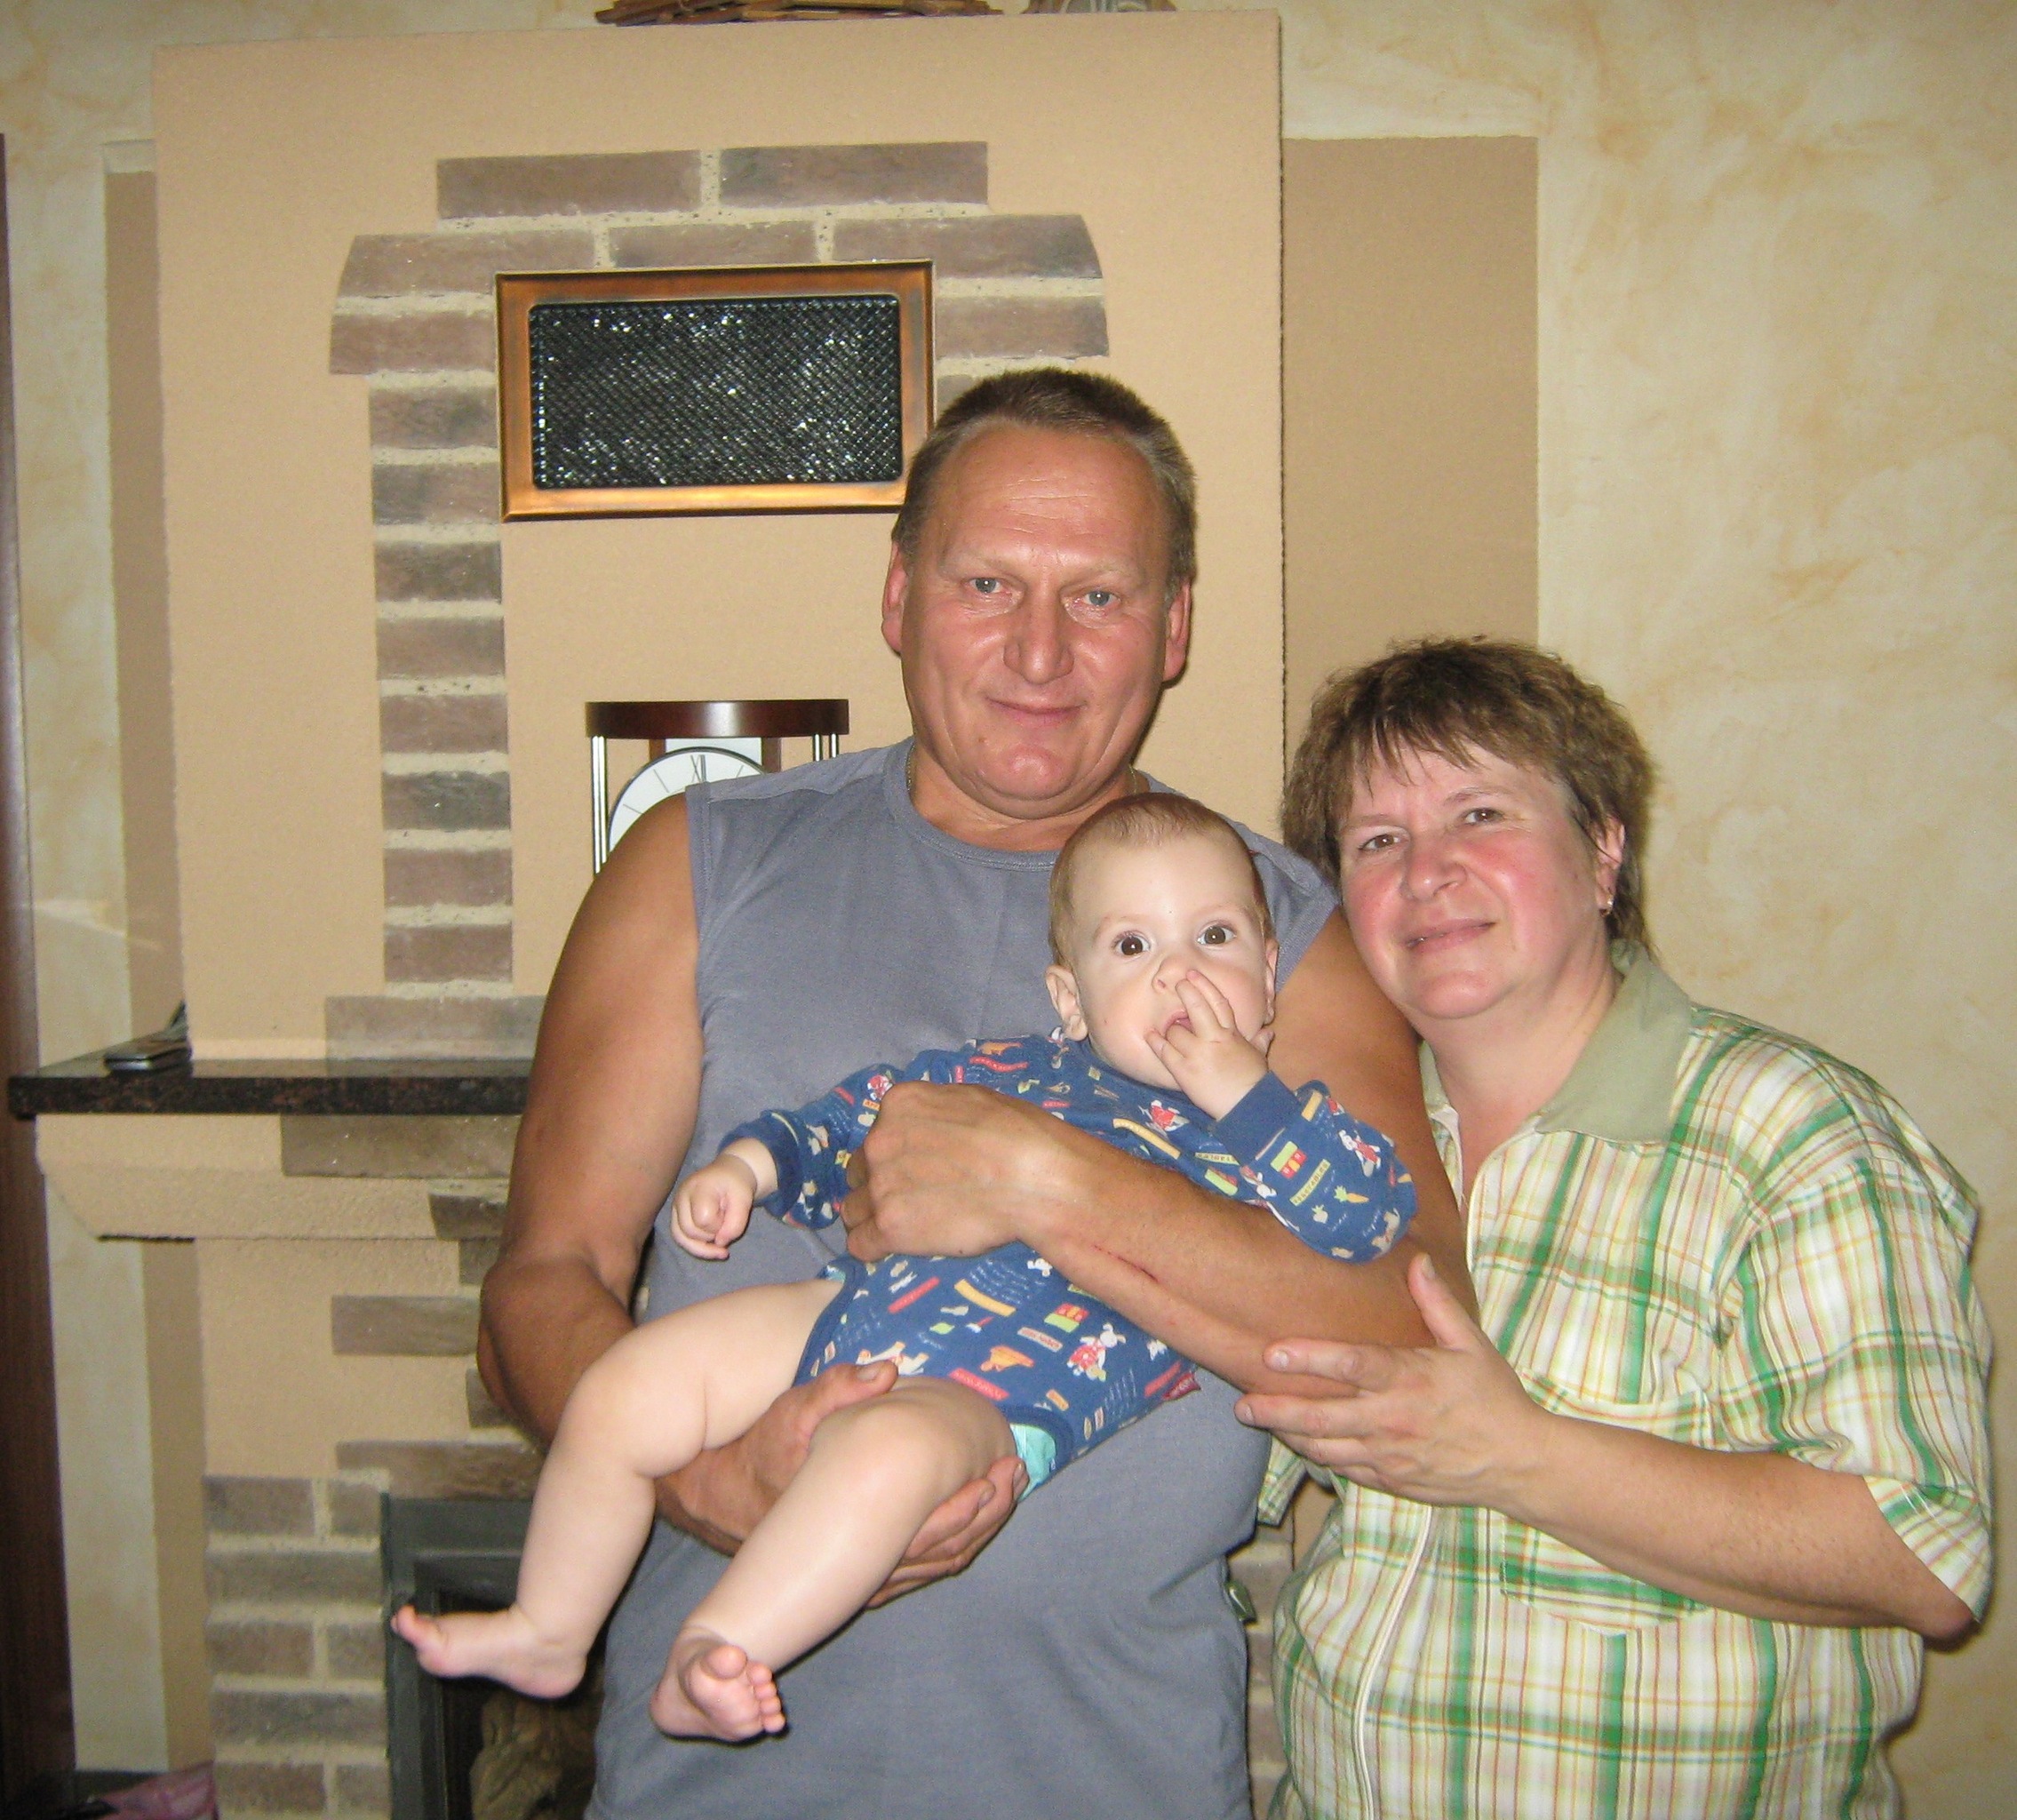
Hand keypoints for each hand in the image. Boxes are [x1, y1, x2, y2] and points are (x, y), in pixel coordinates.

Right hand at [656, 1359, 1022, 1594]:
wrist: (726, 1498)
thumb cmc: (765, 1450)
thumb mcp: (793, 1411)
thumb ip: (837, 1389)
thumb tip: (886, 1369)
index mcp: (851, 1527)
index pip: (924, 1532)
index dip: (969, 1508)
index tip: (1001, 1473)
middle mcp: (861, 1562)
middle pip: (941, 1552)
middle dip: (986, 1516)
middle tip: (1015, 1476)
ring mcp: (863, 1573)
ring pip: (934, 1564)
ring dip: (977, 1531)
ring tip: (1008, 1490)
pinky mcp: (862, 1572)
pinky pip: (918, 1568)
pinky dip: (953, 1545)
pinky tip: (977, 1515)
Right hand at [672, 1154, 758, 1258]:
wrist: (728, 1175)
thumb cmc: (735, 1186)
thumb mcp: (744, 1200)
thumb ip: (736, 1223)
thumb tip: (719, 1243)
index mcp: (698, 1187)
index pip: (703, 1219)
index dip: (719, 1225)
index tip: (730, 1216)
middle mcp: (681, 1196)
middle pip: (689, 1230)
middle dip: (711, 1235)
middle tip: (725, 1223)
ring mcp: (675, 1206)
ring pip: (680, 1238)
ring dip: (702, 1247)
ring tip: (720, 1247)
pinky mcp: (676, 1216)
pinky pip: (680, 1238)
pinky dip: (696, 1247)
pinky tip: (711, 1248)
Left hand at [842, 1080, 1096, 1261]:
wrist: (1035, 1179)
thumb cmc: (1019, 1135)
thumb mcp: (972, 1099)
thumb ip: (937, 1112)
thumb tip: (931, 1124)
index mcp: (899, 1105)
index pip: (877, 1135)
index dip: (894, 1157)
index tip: (914, 1171)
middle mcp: (880, 1141)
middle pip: (859, 1171)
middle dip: (878, 1185)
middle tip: (912, 1200)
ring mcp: (881, 1186)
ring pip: (853, 1209)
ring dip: (873, 1219)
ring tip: (904, 1228)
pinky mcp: (889, 1227)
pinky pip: (860, 1245)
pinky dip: (874, 1250)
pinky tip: (894, 1250)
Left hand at [1145, 972, 1270, 1118]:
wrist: (1247, 1105)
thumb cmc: (1254, 1082)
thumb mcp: (1257, 1057)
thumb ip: (1259, 1042)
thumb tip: (1268, 1033)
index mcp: (1231, 1034)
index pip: (1218, 1003)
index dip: (1205, 986)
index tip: (1193, 974)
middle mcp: (1213, 1039)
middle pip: (1196, 1008)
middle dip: (1187, 992)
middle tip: (1178, 983)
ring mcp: (1197, 1054)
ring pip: (1176, 1031)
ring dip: (1171, 1030)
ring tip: (1167, 1030)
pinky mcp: (1184, 1070)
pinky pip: (1165, 1052)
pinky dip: (1156, 1042)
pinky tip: (1150, 1035)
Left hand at [1234, 1253, 1549, 1508]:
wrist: (1519, 1463)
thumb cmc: (1493, 1398)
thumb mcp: (1472, 1345)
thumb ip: (1438, 1303)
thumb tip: (1418, 1260)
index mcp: (1410, 1379)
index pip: (1351, 1366)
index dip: (1310, 1358)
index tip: (1272, 1352)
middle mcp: (1392, 1420)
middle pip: (1322, 1417)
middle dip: (1276, 1409)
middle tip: (1241, 1404)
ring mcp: (1389, 1455)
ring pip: (1324, 1448)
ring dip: (1288, 1433)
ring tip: (1258, 1417)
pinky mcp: (1390, 1480)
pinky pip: (1343, 1468)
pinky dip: (1316, 1455)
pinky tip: (1297, 1441)